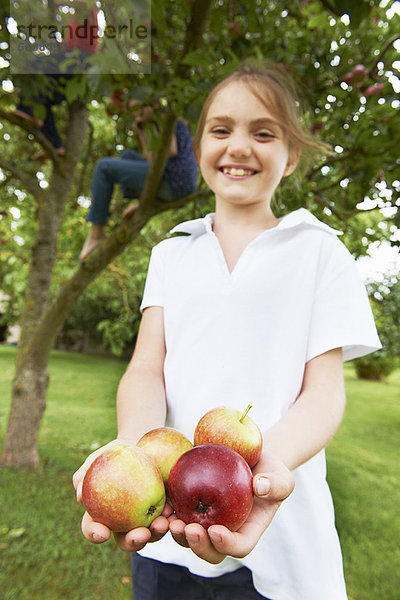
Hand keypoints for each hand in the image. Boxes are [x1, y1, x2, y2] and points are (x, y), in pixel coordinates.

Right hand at [72, 439, 171, 550]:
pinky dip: (172, 519)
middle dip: (133, 542)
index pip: (95, 529)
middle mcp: (124, 524)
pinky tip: (173, 513)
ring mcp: (146, 519)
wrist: (141, 441)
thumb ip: (85, 474)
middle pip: (126, 541)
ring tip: (162, 522)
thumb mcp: (98, 458)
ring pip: (151, 535)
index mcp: (102, 516)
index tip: (102, 532)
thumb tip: (79, 496)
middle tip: (141, 534)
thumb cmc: (114, 453)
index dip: (96, 534)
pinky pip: (169, 519)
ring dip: (157, 533)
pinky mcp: (165, 510)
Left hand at [168, 451, 293, 563]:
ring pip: (189, 538)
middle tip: (188, 529)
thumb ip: (275, 483)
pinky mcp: (191, 507)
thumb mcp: (280, 475)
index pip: (239, 546)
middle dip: (197, 545)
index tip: (216, 531)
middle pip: (210, 550)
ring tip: (167, 522)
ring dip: (177, 534)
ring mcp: (207, 522)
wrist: (251, 459)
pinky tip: (162, 506)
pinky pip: (177, 516)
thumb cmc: (269, 471)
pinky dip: (168, 515)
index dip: (227, 544)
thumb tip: (260, 486)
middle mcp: (225, 532)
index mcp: (248, 531)